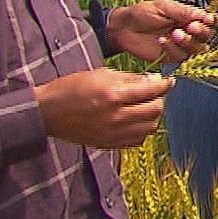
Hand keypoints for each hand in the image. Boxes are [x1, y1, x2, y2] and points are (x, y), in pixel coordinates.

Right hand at [34, 68, 173, 148]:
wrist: (48, 112)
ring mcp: (113, 134)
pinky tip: (135, 120)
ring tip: (145, 106)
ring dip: (152, 115)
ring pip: (150, 127)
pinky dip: (142, 130)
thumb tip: (154, 80)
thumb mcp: (101, 74)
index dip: (164, 84)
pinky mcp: (109, 144)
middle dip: (160, 99)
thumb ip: (130, 78)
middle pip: (155, 110)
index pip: (151, 91)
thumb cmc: (72, 87)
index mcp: (113, 95)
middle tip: (155, 93)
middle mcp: (116, 117)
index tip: (168, 81)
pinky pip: (138, 140)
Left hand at [106, 0, 215, 61]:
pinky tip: (162, 41)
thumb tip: (204, 15)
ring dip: (187, 42)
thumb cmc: (142, 13)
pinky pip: (180, 57)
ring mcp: (180, 46)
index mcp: (189, 17)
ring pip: (196, 50)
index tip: (207, 20)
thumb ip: (184, 12)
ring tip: (173, 34)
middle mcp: (188, 32)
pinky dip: (173, 49)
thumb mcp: (163, 7)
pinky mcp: (171, 57)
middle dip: (201, 33)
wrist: (123, 28)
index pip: (209, 21)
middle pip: (206, 37)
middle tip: (190, 27)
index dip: (211, 21)